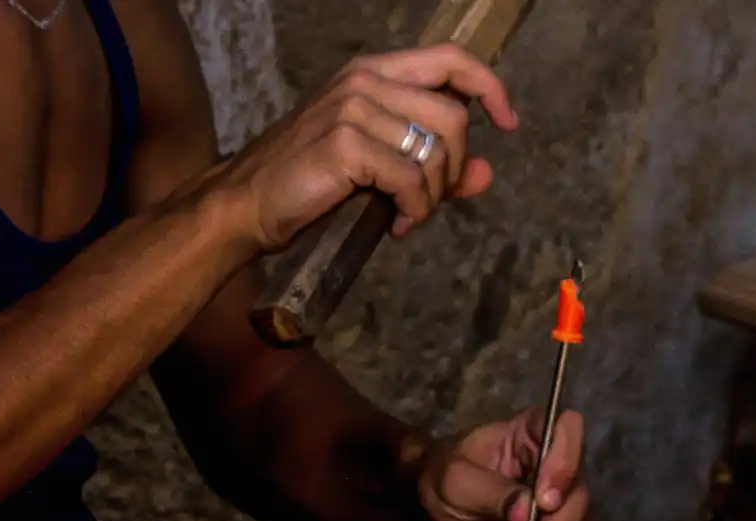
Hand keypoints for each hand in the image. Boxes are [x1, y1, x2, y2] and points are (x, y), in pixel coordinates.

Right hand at [207, 43, 518, 251]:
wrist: (245, 205)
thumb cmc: (308, 185)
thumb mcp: (377, 169)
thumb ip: (434, 167)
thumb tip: (487, 174)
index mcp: (372, 72)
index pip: (451, 60)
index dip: (490, 87)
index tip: (509, 121)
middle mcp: (364, 79)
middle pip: (454, 117)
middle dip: (455, 169)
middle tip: (429, 201)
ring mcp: (353, 107)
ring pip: (436, 151)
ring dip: (432, 196)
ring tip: (407, 215)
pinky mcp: (345, 142)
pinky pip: (412, 180)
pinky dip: (414, 211)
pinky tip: (395, 225)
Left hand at [417, 408, 589, 520]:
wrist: (442, 505)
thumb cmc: (446, 476)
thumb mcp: (457, 480)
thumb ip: (492, 492)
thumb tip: (526, 513)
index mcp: (532, 433)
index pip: (567, 429)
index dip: (565, 461)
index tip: (544, 500)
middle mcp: (557, 461)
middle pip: (578, 490)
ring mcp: (562, 497)